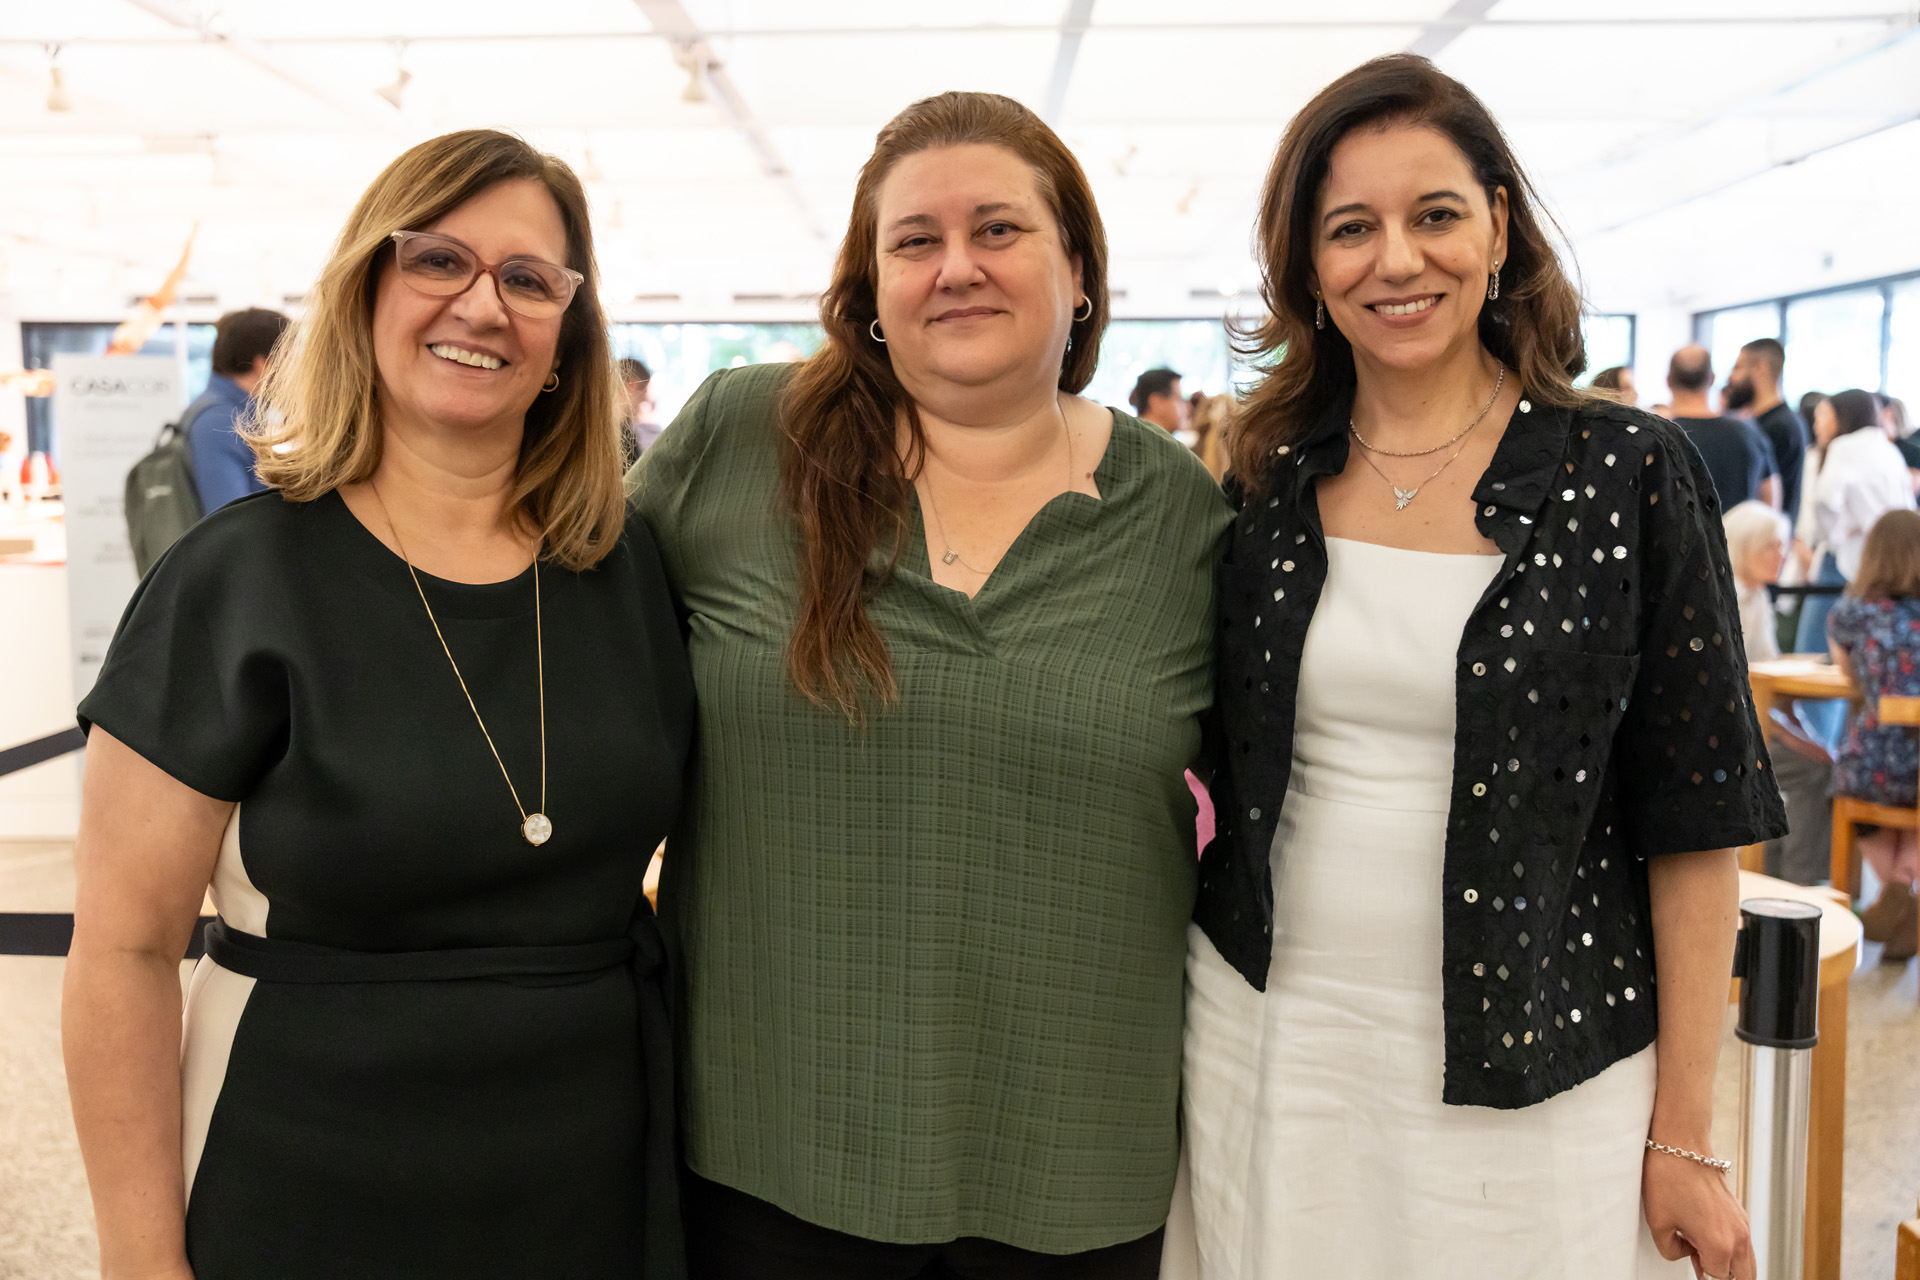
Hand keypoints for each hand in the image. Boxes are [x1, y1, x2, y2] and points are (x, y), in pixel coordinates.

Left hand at [1643, 1147, 1754, 1279]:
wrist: (1682, 1144)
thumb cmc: (1668, 1178)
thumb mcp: (1658, 1224)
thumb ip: (1673, 1252)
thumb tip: (1687, 1255)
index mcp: (1720, 1244)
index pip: (1718, 1277)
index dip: (1701, 1273)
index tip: (1692, 1265)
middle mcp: (1738, 1236)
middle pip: (1745, 1276)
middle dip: (1723, 1275)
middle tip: (1700, 1265)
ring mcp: (1743, 1223)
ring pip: (1747, 1261)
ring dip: (1730, 1264)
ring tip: (1700, 1252)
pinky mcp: (1740, 1212)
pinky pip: (1743, 1243)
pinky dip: (1731, 1249)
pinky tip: (1706, 1238)